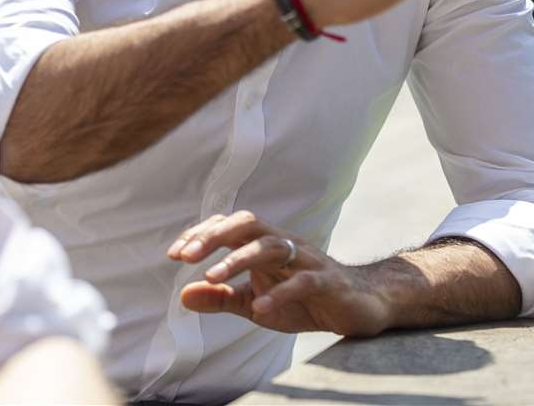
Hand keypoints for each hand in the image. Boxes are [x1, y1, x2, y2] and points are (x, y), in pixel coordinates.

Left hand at [167, 211, 389, 336]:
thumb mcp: (255, 304)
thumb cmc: (304, 301)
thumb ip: (221, 298)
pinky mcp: (328, 282)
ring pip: (271, 246)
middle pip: (246, 224)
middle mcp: (285, 245)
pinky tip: (259, 308)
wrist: (360, 308)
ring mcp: (308, 260)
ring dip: (238, 259)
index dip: (200, 235)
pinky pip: (303, 281)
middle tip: (184, 256)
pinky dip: (280, 293)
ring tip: (211, 277)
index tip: (173, 253)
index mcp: (265, 246)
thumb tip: (183, 294)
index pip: (228, 227)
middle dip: (213, 236)